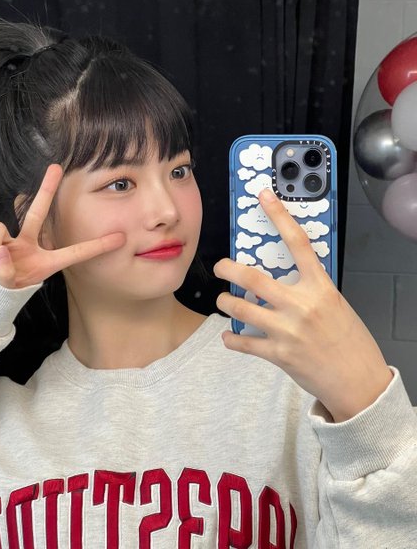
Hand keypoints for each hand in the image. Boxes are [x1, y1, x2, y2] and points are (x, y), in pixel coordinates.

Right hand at [0, 164, 124, 288]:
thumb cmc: (9, 288)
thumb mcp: (12, 286)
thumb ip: (6, 273)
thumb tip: (0, 252)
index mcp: (47, 260)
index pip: (74, 252)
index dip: (97, 246)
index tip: (120, 238)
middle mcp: (29, 244)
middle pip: (38, 211)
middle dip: (45, 189)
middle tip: (56, 167)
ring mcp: (10, 240)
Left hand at [214, 189, 391, 421]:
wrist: (359, 381)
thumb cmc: (349, 340)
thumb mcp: (334, 303)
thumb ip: (308, 289)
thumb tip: (281, 279)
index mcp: (320, 287)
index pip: (297, 242)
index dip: (279, 216)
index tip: (264, 197)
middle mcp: (301, 305)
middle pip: (252, 278)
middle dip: (227, 269)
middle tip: (220, 267)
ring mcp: (287, 330)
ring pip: (240, 309)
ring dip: (225, 302)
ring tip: (224, 301)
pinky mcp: (278, 354)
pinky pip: (243, 343)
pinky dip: (231, 339)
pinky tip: (229, 335)